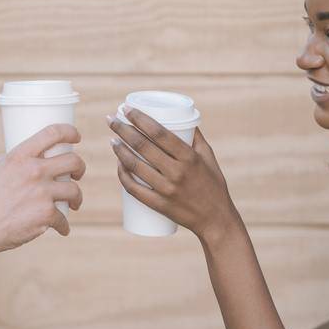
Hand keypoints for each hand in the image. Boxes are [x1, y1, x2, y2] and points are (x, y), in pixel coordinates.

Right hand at [0, 124, 85, 256]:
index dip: (70, 132)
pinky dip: (63, 226)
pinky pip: (64, 218)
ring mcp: (42, 193)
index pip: (52, 133)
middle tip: (77, 174)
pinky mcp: (46, 214)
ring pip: (74, 190)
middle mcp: (33, 171)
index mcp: (19, 156)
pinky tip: (61, 229)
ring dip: (77, 198)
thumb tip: (20, 156)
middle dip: (80, 167)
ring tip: (74, 203)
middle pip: (72, 160)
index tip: (76, 137)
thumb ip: (9, 160)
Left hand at [107, 108, 238, 240]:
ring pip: (135, 166)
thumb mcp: (208, 157)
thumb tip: (182, 118)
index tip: (126, 109)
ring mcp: (166, 190)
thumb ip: (195, 137)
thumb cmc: (213, 185)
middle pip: (143, 147)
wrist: (215, 219)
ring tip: (113, 140)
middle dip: (123, 130)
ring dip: (120, 151)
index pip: (159, 133)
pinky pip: (134, 189)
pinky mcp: (159, 205)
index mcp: (189, 157)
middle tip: (112, 120)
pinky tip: (118, 165)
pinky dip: (123, 176)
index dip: (140, 119)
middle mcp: (177, 172)